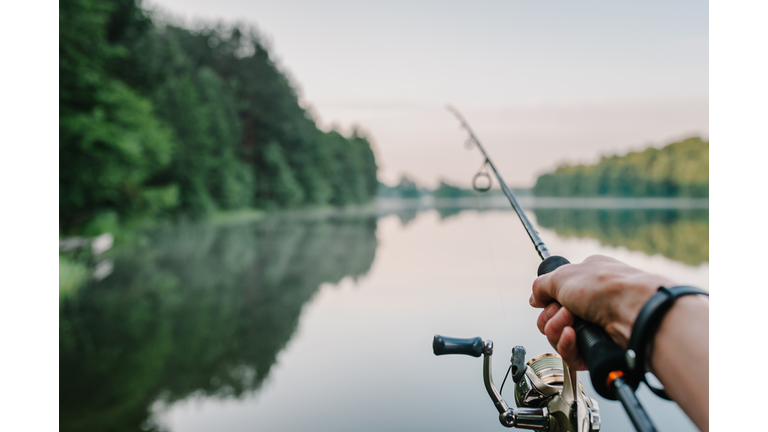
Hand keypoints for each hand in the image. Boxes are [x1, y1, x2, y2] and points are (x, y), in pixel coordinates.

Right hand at [530, 255, 674, 369]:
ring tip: (570, 324)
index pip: (556, 295)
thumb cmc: (606, 287)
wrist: (634, 312)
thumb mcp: (562, 276)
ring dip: (556, 330)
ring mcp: (596, 326)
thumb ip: (541, 286)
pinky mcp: (598, 349)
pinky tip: (573, 336)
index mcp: (587, 279)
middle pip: (553, 318)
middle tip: (563, 312)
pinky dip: (567, 346)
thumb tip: (535, 298)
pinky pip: (571, 355)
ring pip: (559, 337)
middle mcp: (592, 303)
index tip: (547, 301)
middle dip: (550, 317)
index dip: (547, 301)